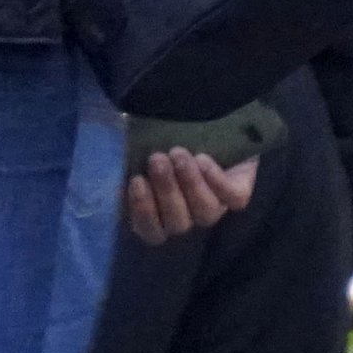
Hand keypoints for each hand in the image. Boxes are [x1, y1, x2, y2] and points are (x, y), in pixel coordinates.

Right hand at [126, 149, 256, 243]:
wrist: (215, 121)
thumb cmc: (169, 137)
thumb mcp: (145, 146)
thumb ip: (129, 157)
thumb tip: (113, 158)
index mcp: (161, 212)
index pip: (151, 231)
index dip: (143, 212)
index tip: (136, 181)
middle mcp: (188, 216)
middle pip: (178, 223)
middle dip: (166, 191)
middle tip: (157, 159)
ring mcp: (215, 207)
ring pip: (205, 213)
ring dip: (190, 183)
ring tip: (179, 154)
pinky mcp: (238, 194)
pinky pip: (232, 199)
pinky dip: (216, 180)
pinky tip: (203, 159)